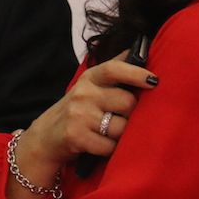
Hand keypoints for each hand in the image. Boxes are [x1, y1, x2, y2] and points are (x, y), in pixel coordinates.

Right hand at [7, 52, 157, 198]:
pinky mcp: (76, 136)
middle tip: (121, 118)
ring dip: (122, 134)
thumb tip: (142, 49)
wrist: (45, 137)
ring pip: (121, 127)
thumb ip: (114, 70)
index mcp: (89, 78)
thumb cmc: (76, 110)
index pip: (114, 69)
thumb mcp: (90, 86)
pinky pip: (110, 146)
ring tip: (111, 133)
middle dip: (131, 114)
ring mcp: (79, 115)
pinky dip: (111, 149)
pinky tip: (103, 145)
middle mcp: (83, 94)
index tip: (153, 80)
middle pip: (127, 102)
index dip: (135, 73)